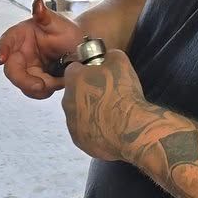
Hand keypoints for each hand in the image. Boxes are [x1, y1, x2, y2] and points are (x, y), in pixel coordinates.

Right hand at [0, 0, 79, 99]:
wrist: (81, 48)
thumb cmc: (67, 32)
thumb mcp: (57, 22)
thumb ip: (44, 15)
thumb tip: (37, 2)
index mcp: (20, 36)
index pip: (6, 42)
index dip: (2, 50)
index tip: (2, 58)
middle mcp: (19, 53)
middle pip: (12, 70)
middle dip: (25, 80)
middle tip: (42, 85)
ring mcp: (26, 69)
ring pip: (24, 84)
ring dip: (40, 87)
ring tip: (59, 79)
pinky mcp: (35, 81)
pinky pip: (35, 91)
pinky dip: (47, 90)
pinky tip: (59, 81)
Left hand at [62, 47, 151, 161]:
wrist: (131, 129)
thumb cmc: (123, 93)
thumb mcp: (121, 62)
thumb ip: (109, 56)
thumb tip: (107, 56)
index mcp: (73, 79)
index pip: (74, 69)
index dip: (87, 71)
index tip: (100, 75)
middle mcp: (67, 101)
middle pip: (74, 93)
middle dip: (87, 93)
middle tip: (107, 96)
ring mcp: (71, 123)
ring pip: (78, 113)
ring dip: (89, 112)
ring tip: (110, 114)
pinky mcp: (78, 140)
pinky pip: (83, 131)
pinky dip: (93, 129)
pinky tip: (109, 129)